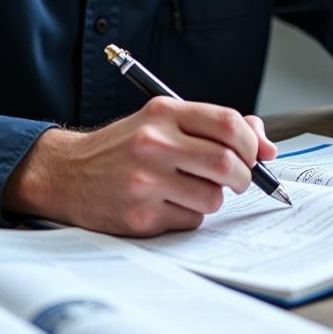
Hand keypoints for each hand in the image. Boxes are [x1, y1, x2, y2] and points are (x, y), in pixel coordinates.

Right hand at [2, 99, 277, 235]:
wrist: (66, 173)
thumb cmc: (123, 147)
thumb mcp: (160, 121)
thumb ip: (211, 127)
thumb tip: (266, 145)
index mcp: (162, 112)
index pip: (227, 123)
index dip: (251, 141)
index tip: (255, 153)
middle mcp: (153, 143)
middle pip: (226, 163)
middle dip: (243, 176)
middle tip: (236, 179)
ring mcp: (145, 181)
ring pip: (213, 198)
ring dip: (212, 198)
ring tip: (190, 189)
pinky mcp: (140, 216)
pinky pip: (190, 220)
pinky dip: (189, 215)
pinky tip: (166, 204)